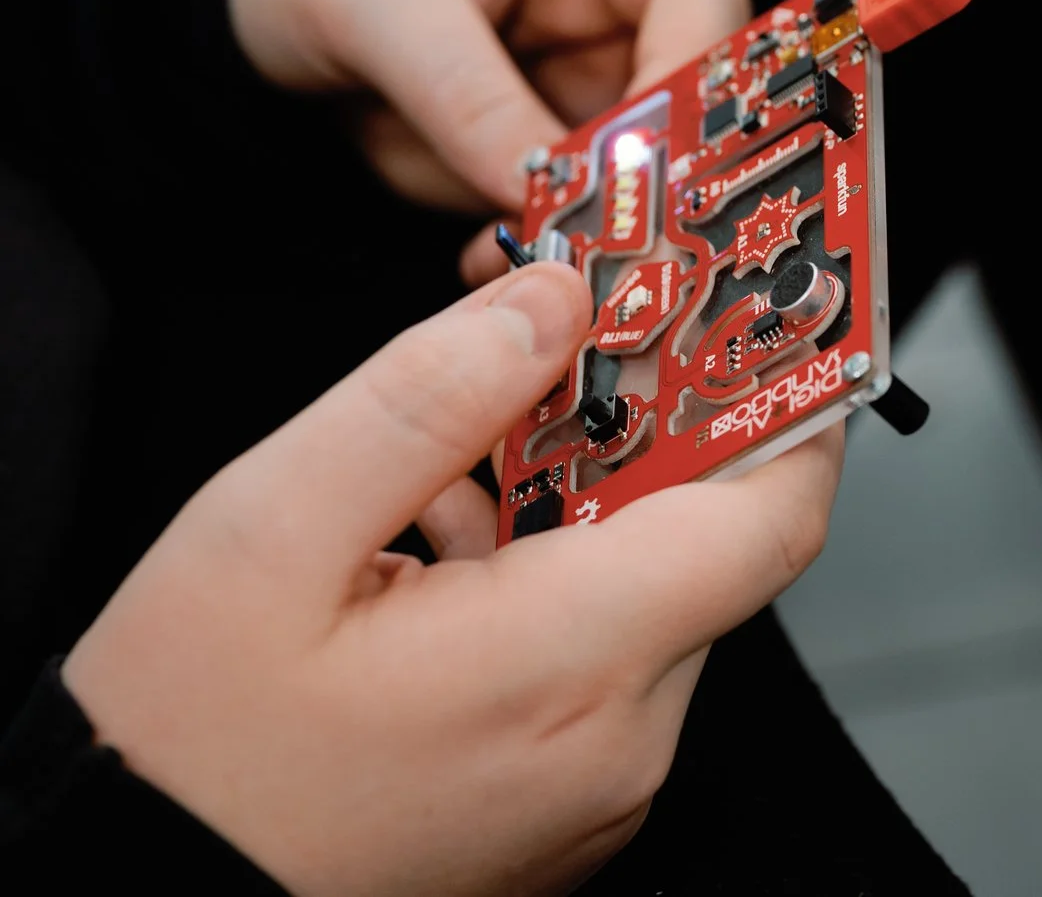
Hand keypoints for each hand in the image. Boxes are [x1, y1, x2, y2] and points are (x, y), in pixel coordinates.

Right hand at [63, 263, 842, 896]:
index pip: (771, 516)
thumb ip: (428, 399)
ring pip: (642, 599)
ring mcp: (596, 787)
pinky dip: (542, 597)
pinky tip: (430, 574)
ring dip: (567, 521)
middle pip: (702, 544)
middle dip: (633, 444)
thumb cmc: (180, 757)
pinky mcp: (562, 811)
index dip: (788, 405)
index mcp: (573, 660)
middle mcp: (618, 737)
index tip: (759, 323)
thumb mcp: (269, 532)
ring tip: (431, 501)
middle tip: (539, 374)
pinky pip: (598, 668)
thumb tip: (550, 303)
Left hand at [229, 0, 747, 227]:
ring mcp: (588, 86)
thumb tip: (539, 186)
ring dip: (600, 223)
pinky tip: (492, 260)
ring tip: (538, 260)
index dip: (694, 78)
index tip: (651, 159)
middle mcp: (618, 9)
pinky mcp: (548, 155)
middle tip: (610, 238)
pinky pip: (575, 212)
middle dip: (654, 170)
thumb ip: (461, 87)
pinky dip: (544, 248)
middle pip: (694, 98)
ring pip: (642, 171)